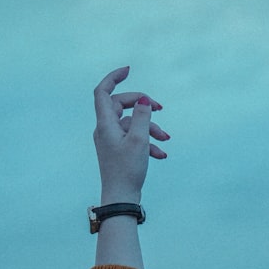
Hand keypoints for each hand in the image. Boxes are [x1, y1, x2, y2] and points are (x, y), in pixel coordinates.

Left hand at [93, 66, 170, 204]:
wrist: (120, 198)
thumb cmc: (127, 170)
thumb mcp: (139, 140)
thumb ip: (141, 116)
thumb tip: (143, 100)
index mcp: (105, 124)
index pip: (103, 92)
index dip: (114, 78)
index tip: (129, 70)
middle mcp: (105, 129)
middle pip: (121, 105)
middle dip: (142, 105)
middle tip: (160, 107)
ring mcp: (111, 140)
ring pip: (132, 123)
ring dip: (150, 128)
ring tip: (166, 139)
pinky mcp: (119, 150)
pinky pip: (134, 138)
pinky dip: (148, 143)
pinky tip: (161, 154)